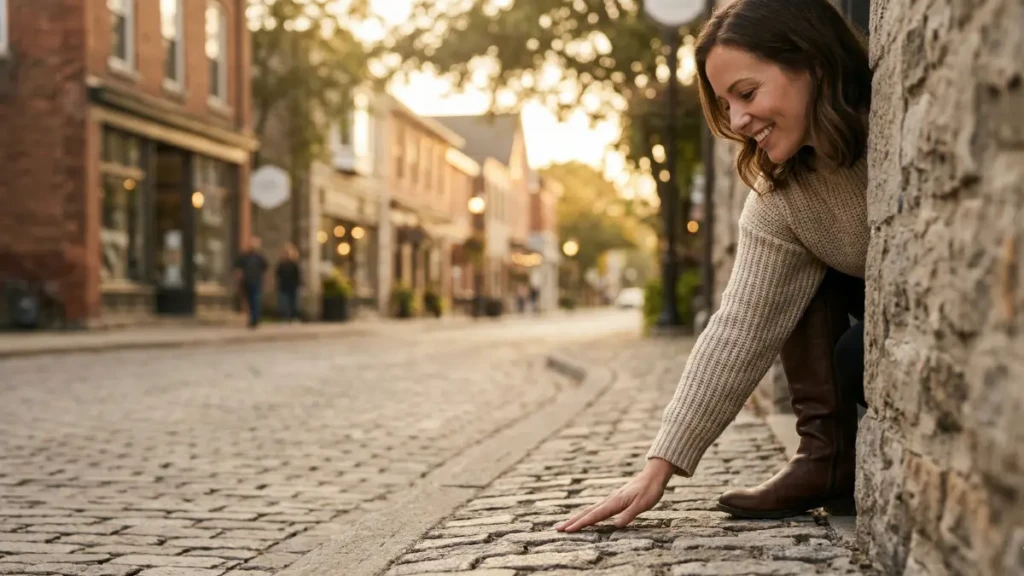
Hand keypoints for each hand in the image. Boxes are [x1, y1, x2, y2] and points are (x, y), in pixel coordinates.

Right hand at [555, 458, 675, 531]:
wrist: (652, 475)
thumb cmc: (649, 490)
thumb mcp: (643, 504)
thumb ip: (629, 514)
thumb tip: (616, 525)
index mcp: (614, 502)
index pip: (594, 516)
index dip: (581, 524)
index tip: (568, 530)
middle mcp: (609, 500)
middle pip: (586, 512)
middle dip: (572, 521)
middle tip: (558, 528)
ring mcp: (610, 499)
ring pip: (589, 510)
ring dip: (577, 518)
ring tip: (566, 525)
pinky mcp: (613, 499)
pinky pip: (596, 508)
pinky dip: (586, 514)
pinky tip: (585, 517)